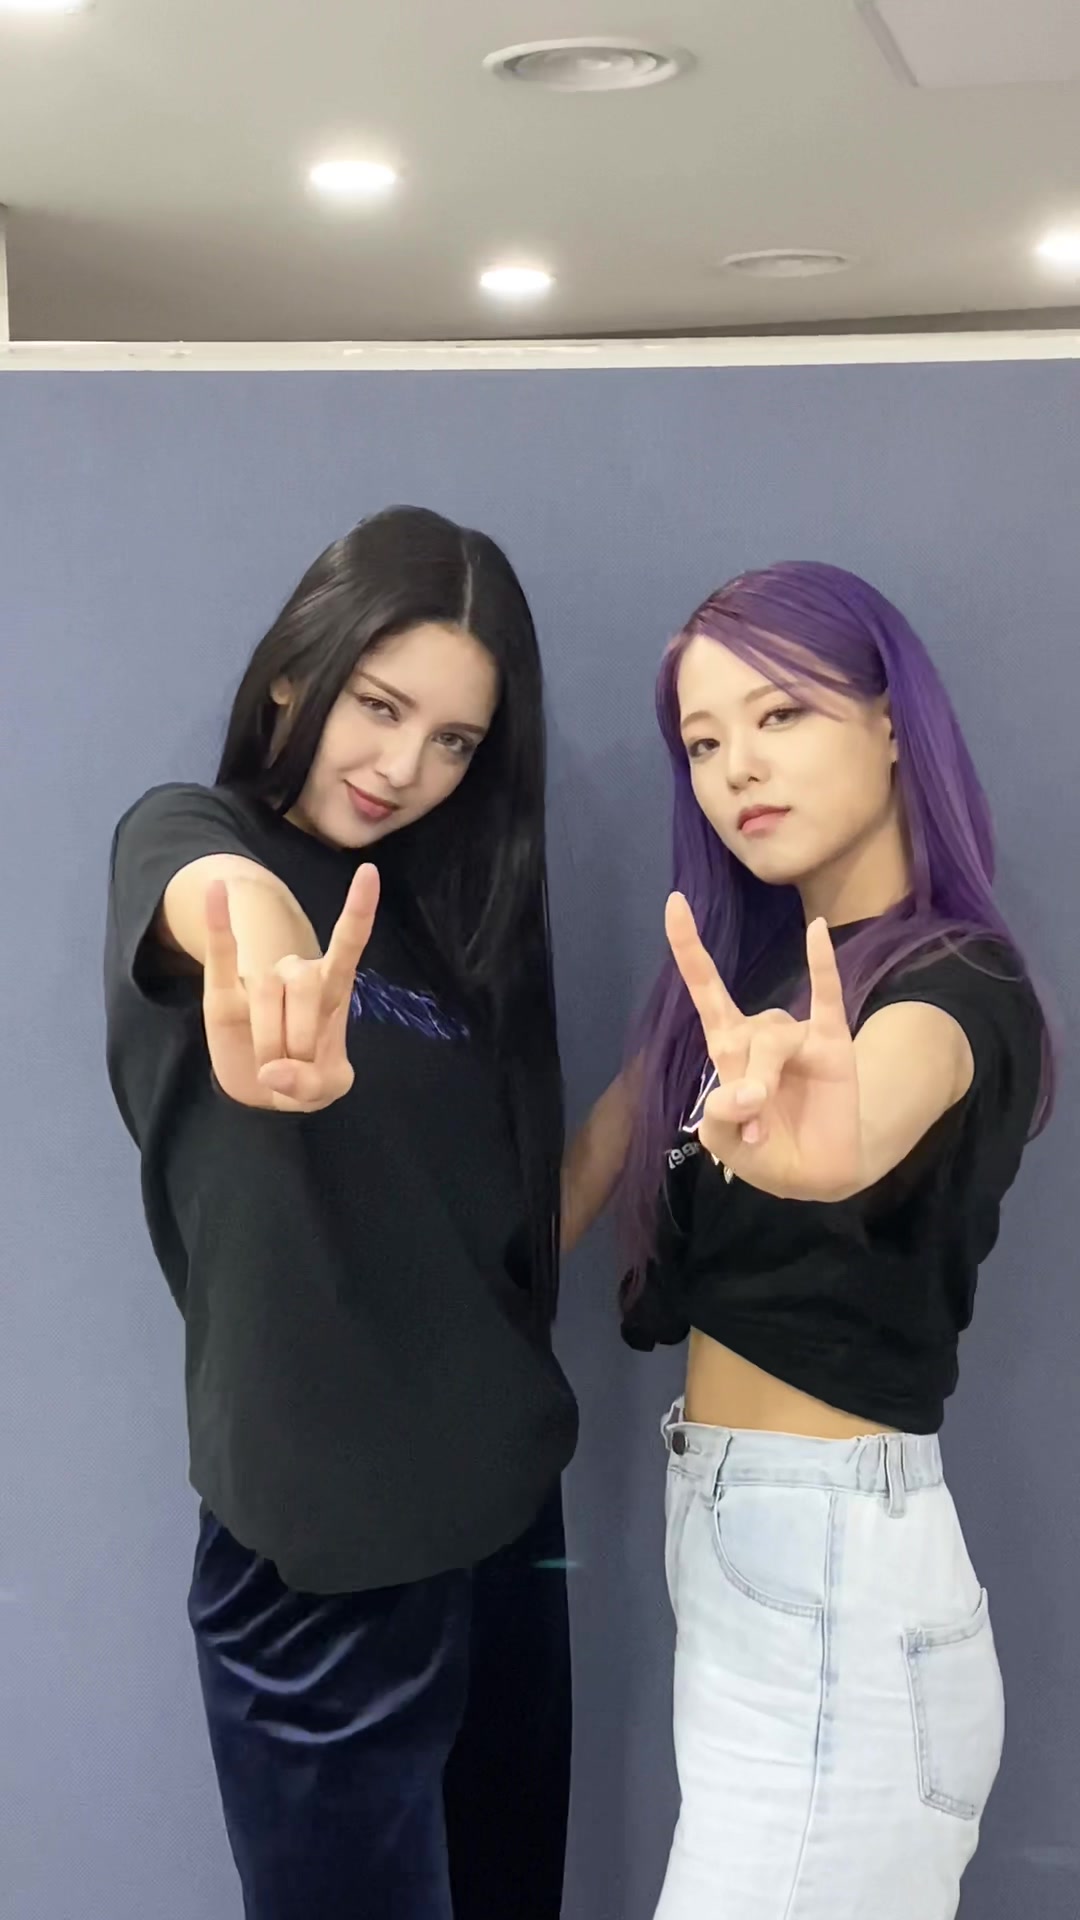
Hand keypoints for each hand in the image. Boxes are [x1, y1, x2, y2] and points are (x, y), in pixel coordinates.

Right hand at [202, 866, 379, 1111]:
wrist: (263, 1091)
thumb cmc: (306, 1075)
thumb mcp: (327, 1089)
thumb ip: (311, 1084)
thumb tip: (271, 1070)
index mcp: (333, 988)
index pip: (348, 942)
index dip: (358, 911)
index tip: (369, 873)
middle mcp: (298, 974)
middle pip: (302, 982)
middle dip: (300, 1035)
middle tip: (294, 1069)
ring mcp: (260, 979)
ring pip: (266, 991)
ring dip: (269, 1039)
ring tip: (268, 1063)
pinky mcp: (223, 991)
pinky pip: (221, 951)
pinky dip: (217, 921)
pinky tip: (216, 888)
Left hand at [665, 893, 861, 1200]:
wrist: (816, 1175)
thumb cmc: (764, 1152)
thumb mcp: (725, 1142)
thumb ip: (720, 1117)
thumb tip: (749, 1092)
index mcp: (729, 1048)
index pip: (706, 988)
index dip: (689, 948)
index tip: (674, 903)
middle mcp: (762, 1034)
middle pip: (746, 1033)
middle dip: (745, 1078)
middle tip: (752, 1125)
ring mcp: (800, 1036)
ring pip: (776, 1035)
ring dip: (768, 1073)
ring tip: (766, 1117)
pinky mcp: (833, 1043)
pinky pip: (827, 996)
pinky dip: (822, 964)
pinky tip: (816, 932)